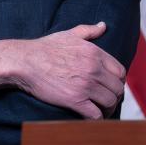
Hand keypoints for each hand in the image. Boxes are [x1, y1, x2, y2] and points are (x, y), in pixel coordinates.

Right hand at [0, 23, 124, 119]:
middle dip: (115, 96)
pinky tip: (93, 118)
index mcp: (96, 53)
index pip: (120, 71)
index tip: (112, 86)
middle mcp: (94, 69)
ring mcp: (85, 85)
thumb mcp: (70, 34)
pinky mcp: (74, 100)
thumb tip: (103, 25)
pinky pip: (95, 114)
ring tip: (102, 111)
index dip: (118, 81)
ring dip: (108, 109)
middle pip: (117, 88)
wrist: (24, 62)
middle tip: (107, 101)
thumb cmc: (45, 48)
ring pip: (110, 101)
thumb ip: (89, 30)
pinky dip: (97, 119)